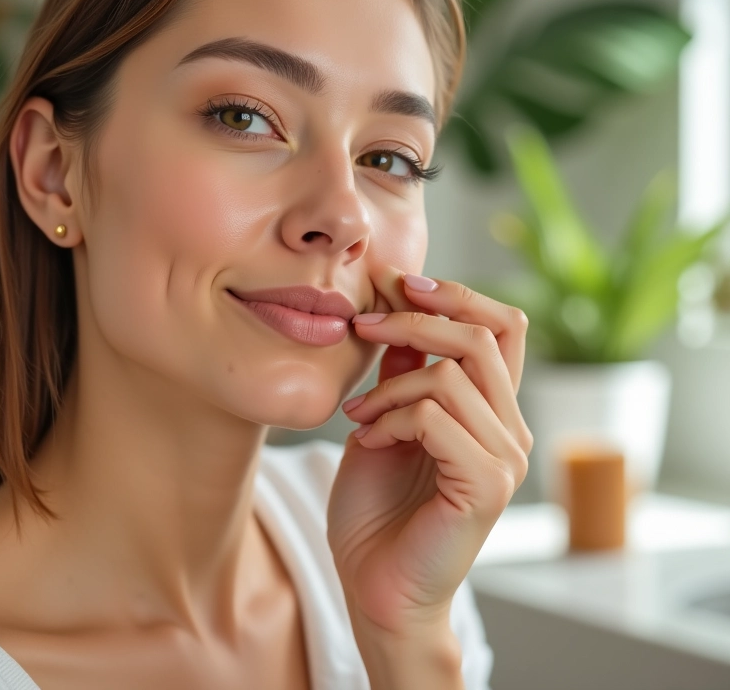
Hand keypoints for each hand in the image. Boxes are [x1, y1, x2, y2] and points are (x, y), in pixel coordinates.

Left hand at [327, 268, 531, 636]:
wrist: (375, 587)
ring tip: (359, 414)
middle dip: (415, 318)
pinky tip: (370, 441)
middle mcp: (510, 428)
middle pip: (481, 335)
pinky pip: (435, 418)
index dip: (456, 294)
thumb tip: (398, 311)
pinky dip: (392, 419)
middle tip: (363, 323)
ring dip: (390, 385)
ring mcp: (505, 458)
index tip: (400, 282)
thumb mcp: (385, 420)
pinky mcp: (486, 485)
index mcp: (492, 409)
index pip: (502, 326)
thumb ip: (402, 372)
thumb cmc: (377, 509)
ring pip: (452, 374)